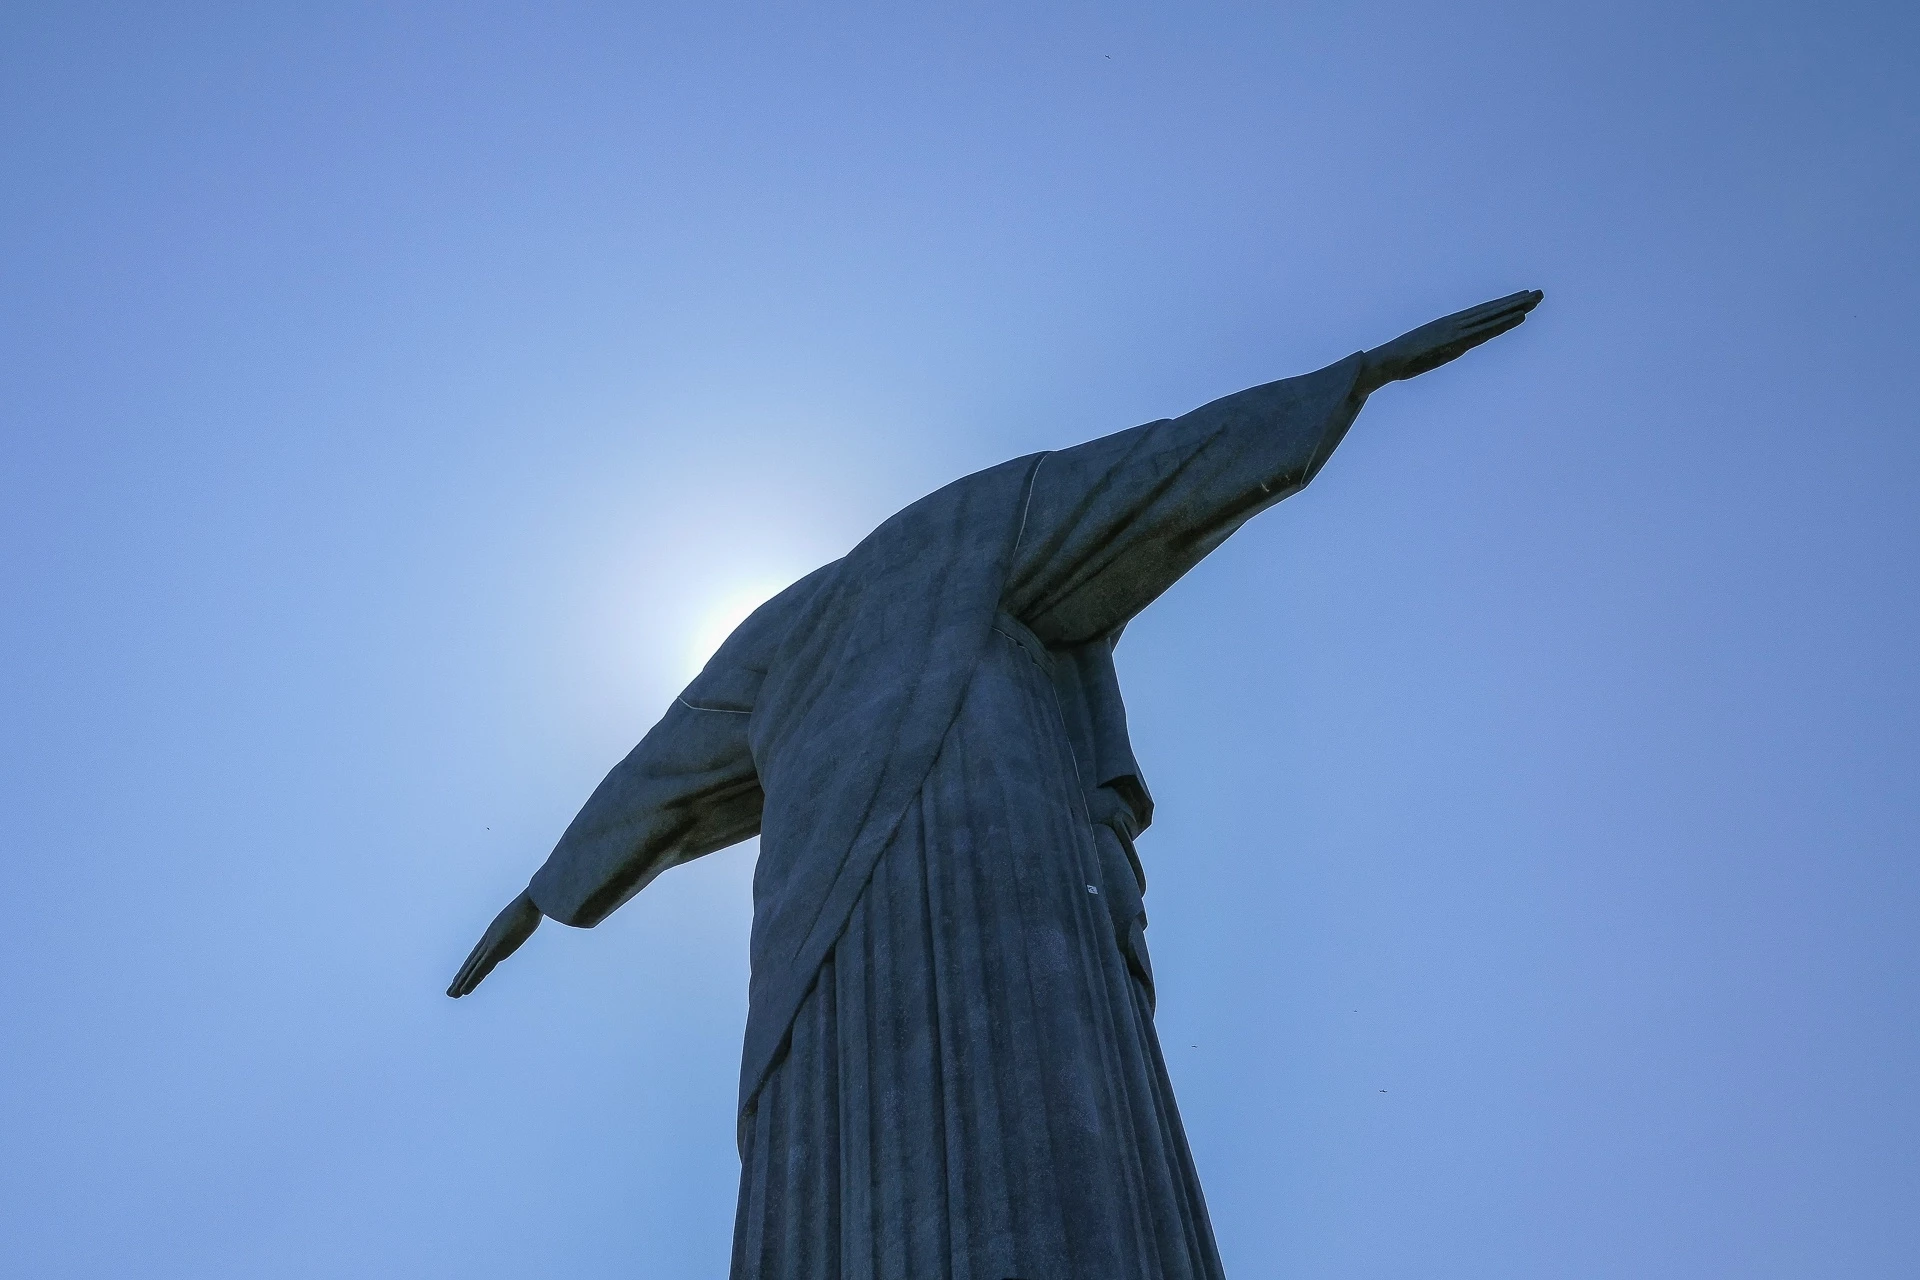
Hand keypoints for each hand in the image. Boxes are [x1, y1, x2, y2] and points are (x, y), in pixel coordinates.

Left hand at [446, 889, 541, 996]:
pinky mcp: (497, 947)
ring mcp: (493, 944)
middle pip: (472, 962)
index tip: (462, 976)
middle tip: (450, 991)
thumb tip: (534, 915)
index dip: (470, 966)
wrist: (534, 898)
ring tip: (451, 995)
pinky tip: (464, 990)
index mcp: (496, 933)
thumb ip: (526, 918)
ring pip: (473, 968)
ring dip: (462, 982)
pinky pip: (481, 968)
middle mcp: (490, 939)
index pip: (479, 953)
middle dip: (462, 977)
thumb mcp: (528, 913)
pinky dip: (471, 979)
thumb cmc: (534, 902)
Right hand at [1355, 289, 1543, 395]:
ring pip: (1492, 317)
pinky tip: (1521, 316)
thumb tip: (1454, 349)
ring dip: (1516, 307)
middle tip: (1539, 294)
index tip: (1521, 300)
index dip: (1503, 307)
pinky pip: (1485, 330)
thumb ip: (1445, 350)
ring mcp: (1457, 330)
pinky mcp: (1456, 340)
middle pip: (1492, 312)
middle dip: (1516, 302)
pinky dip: (1504, 322)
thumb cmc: (1402, 362)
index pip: (1482, 315)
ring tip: (1536, 299)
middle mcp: (1456, 324)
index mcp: (1451, 327)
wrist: (1386, 362)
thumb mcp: (1429, 355)